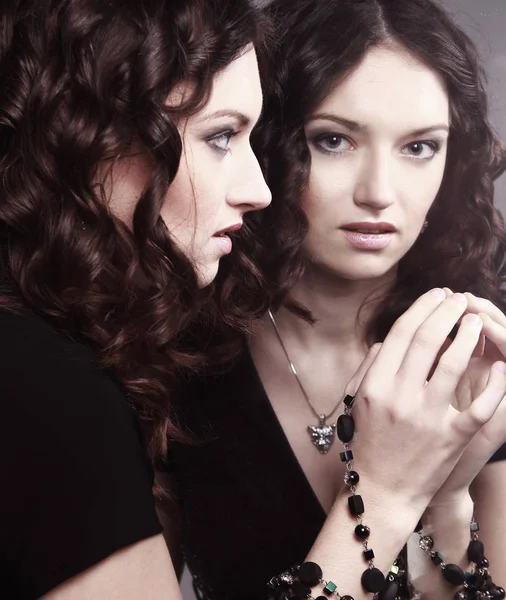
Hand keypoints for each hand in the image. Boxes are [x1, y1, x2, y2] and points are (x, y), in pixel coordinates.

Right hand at [343, 289, 505, 513]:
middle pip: (428, 340)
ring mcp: (427, 417)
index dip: (422, 308)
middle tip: (459, 299)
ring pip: (455, 363)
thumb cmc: (368, 443)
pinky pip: (480, 404)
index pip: (402, 334)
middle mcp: (399, 397)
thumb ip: (371, 366)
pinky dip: (495, 382)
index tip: (436, 295)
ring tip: (478, 321)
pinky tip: (499, 365)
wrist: (382, 490)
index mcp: (375, 385)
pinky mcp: (452, 437)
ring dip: (470, 336)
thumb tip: (390, 339)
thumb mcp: (357, 401)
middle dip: (447, 312)